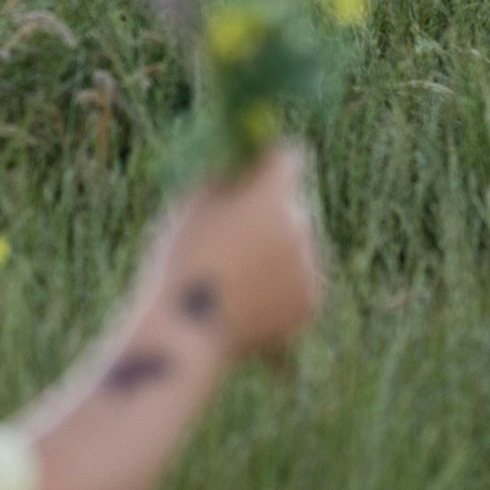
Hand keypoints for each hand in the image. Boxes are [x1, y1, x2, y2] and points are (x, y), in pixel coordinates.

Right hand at [162, 144, 324, 358]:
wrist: (187, 329)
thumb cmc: (179, 264)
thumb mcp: (190, 208)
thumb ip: (225, 182)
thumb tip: (243, 167)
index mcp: (271, 195)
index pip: (288, 159)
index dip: (272, 164)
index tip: (260, 171)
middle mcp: (300, 225)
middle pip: (292, 208)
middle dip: (269, 217)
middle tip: (234, 240)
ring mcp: (309, 266)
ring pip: (295, 249)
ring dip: (273, 257)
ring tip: (231, 282)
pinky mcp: (310, 301)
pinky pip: (296, 284)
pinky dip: (277, 292)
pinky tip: (244, 304)